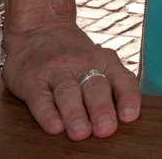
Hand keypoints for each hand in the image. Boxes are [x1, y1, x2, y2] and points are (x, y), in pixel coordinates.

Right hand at [2, 23, 140, 140]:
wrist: (39, 29)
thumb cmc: (75, 56)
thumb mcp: (99, 61)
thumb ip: (112, 84)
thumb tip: (126, 117)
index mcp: (104, 61)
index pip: (122, 79)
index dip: (127, 97)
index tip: (129, 116)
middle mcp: (82, 65)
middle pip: (95, 87)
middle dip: (101, 109)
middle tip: (106, 129)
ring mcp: (55, 72)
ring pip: (67, 92)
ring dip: (75, 114)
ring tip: (81, 133)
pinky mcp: (32, 81)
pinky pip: (40, 98)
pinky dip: (47, 114)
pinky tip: (55, 127)